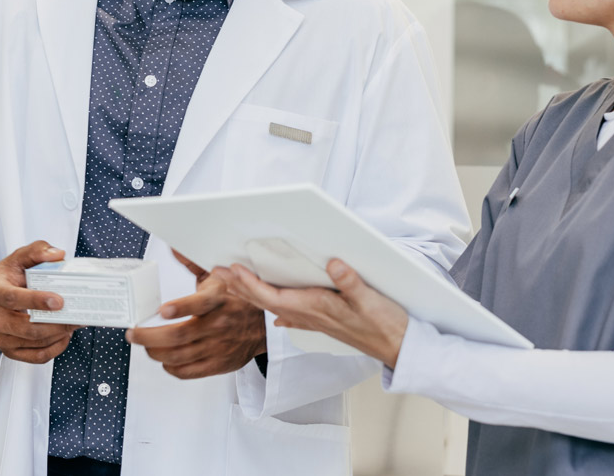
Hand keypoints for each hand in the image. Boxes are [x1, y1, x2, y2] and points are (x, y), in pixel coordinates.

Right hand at [0, 240, 80, 363]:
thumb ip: (37, 251)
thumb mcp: (18, 258)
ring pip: (35, 343)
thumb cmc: (8, 277)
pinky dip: (55, 348)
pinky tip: (64, 335)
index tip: (59, 301)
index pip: (13, 298)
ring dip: (59, 334)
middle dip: (56, 323)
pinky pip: (37, 357)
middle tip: (77, 315)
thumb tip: (58, 255)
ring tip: (75, 322)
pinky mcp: (10, 351)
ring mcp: (1, 338)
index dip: (36, 301)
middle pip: (27, 328)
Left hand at [125, 251, 268, 379]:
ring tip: (145, 345)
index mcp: (218, 300)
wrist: (261, 326)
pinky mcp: (218, 364)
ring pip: (178, 355)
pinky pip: (188, 371)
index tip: (163, 309)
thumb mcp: (218, 278)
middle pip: (178, 335)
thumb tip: (175, 248)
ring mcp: (218, 346)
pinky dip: (171, 367)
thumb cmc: (236, 300)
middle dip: (149, 336)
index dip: (180, 308)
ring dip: (155, 352)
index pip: (199, 304)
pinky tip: (164, 359)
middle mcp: (218, 324)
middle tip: (133, 333)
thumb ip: (193, 264)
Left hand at [218, 259, 409, 368]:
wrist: (397, 349)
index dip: (250, 284)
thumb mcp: (372, 300)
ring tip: (234, 282)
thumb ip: (351, 282)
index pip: (273, 297)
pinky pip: (292, 315)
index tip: (233, 270)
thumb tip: (334, 264)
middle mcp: (310, 316)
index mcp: (317, 308)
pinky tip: (274, 311)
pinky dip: (277, 307)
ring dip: (253, 293)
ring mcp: (315, 321)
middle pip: (266, 301)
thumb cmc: (385, 325)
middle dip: (240, 286)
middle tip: (216, 272)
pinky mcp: (323, 323)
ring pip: (275, 306)